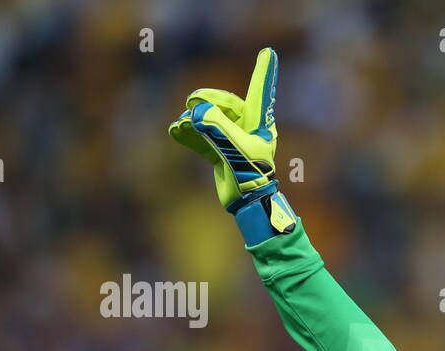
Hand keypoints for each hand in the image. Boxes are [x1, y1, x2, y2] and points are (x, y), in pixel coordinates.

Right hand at [169, 48, 294, 242]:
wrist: (247, 203)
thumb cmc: (250, 175)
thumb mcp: (234, 149)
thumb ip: (216, 127)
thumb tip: (196, 111)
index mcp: (259, 123)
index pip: (260, 91)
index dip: (264, 71)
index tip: (269, 52)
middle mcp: (247, 128)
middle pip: (225, 103)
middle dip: (207, 101)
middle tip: (191, 104)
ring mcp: (233, 140)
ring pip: (210, 119)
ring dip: (194, 120)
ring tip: (180, 126)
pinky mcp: (220, 153)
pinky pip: (202, 137)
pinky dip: (189, 134)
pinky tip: (175, 132)